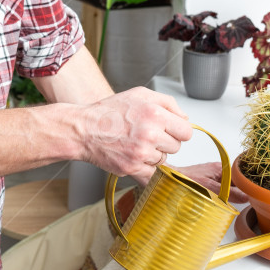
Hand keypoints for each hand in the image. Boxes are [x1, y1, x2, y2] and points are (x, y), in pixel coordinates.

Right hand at [77, 87, 192, 183]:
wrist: (84, 129)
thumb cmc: (110, 111)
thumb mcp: (141, 94)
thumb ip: (168, 103)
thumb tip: (185, 119)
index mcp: (155, 114)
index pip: (186, 132)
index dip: (178, 131)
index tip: (169, 130)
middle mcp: (149, 134)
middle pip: (176, 147)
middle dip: (165, 143)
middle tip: (147, 135)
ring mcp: (141, 153)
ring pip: (163, 161)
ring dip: (154, 155)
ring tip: (135, 144)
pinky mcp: (132, 168)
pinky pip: (152, 175)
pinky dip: (146, 169)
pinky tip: (135, 157)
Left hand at [172, 162, 248, 203]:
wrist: (169, 178)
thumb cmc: (185, 180)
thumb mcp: (210, 189)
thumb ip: (228, 193)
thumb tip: (245, 197)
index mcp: (221, 168)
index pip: (240, 175)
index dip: (247, 184)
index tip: (253, 194)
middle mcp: (218, 170)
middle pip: (236, 180)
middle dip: (241, 190)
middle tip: (247, 200)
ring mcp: (213, 175)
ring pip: (228, 185)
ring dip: (231, 194)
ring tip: (236, 202)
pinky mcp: (207, 181)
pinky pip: (221, 188)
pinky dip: (223, 195)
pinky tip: (224, 201)